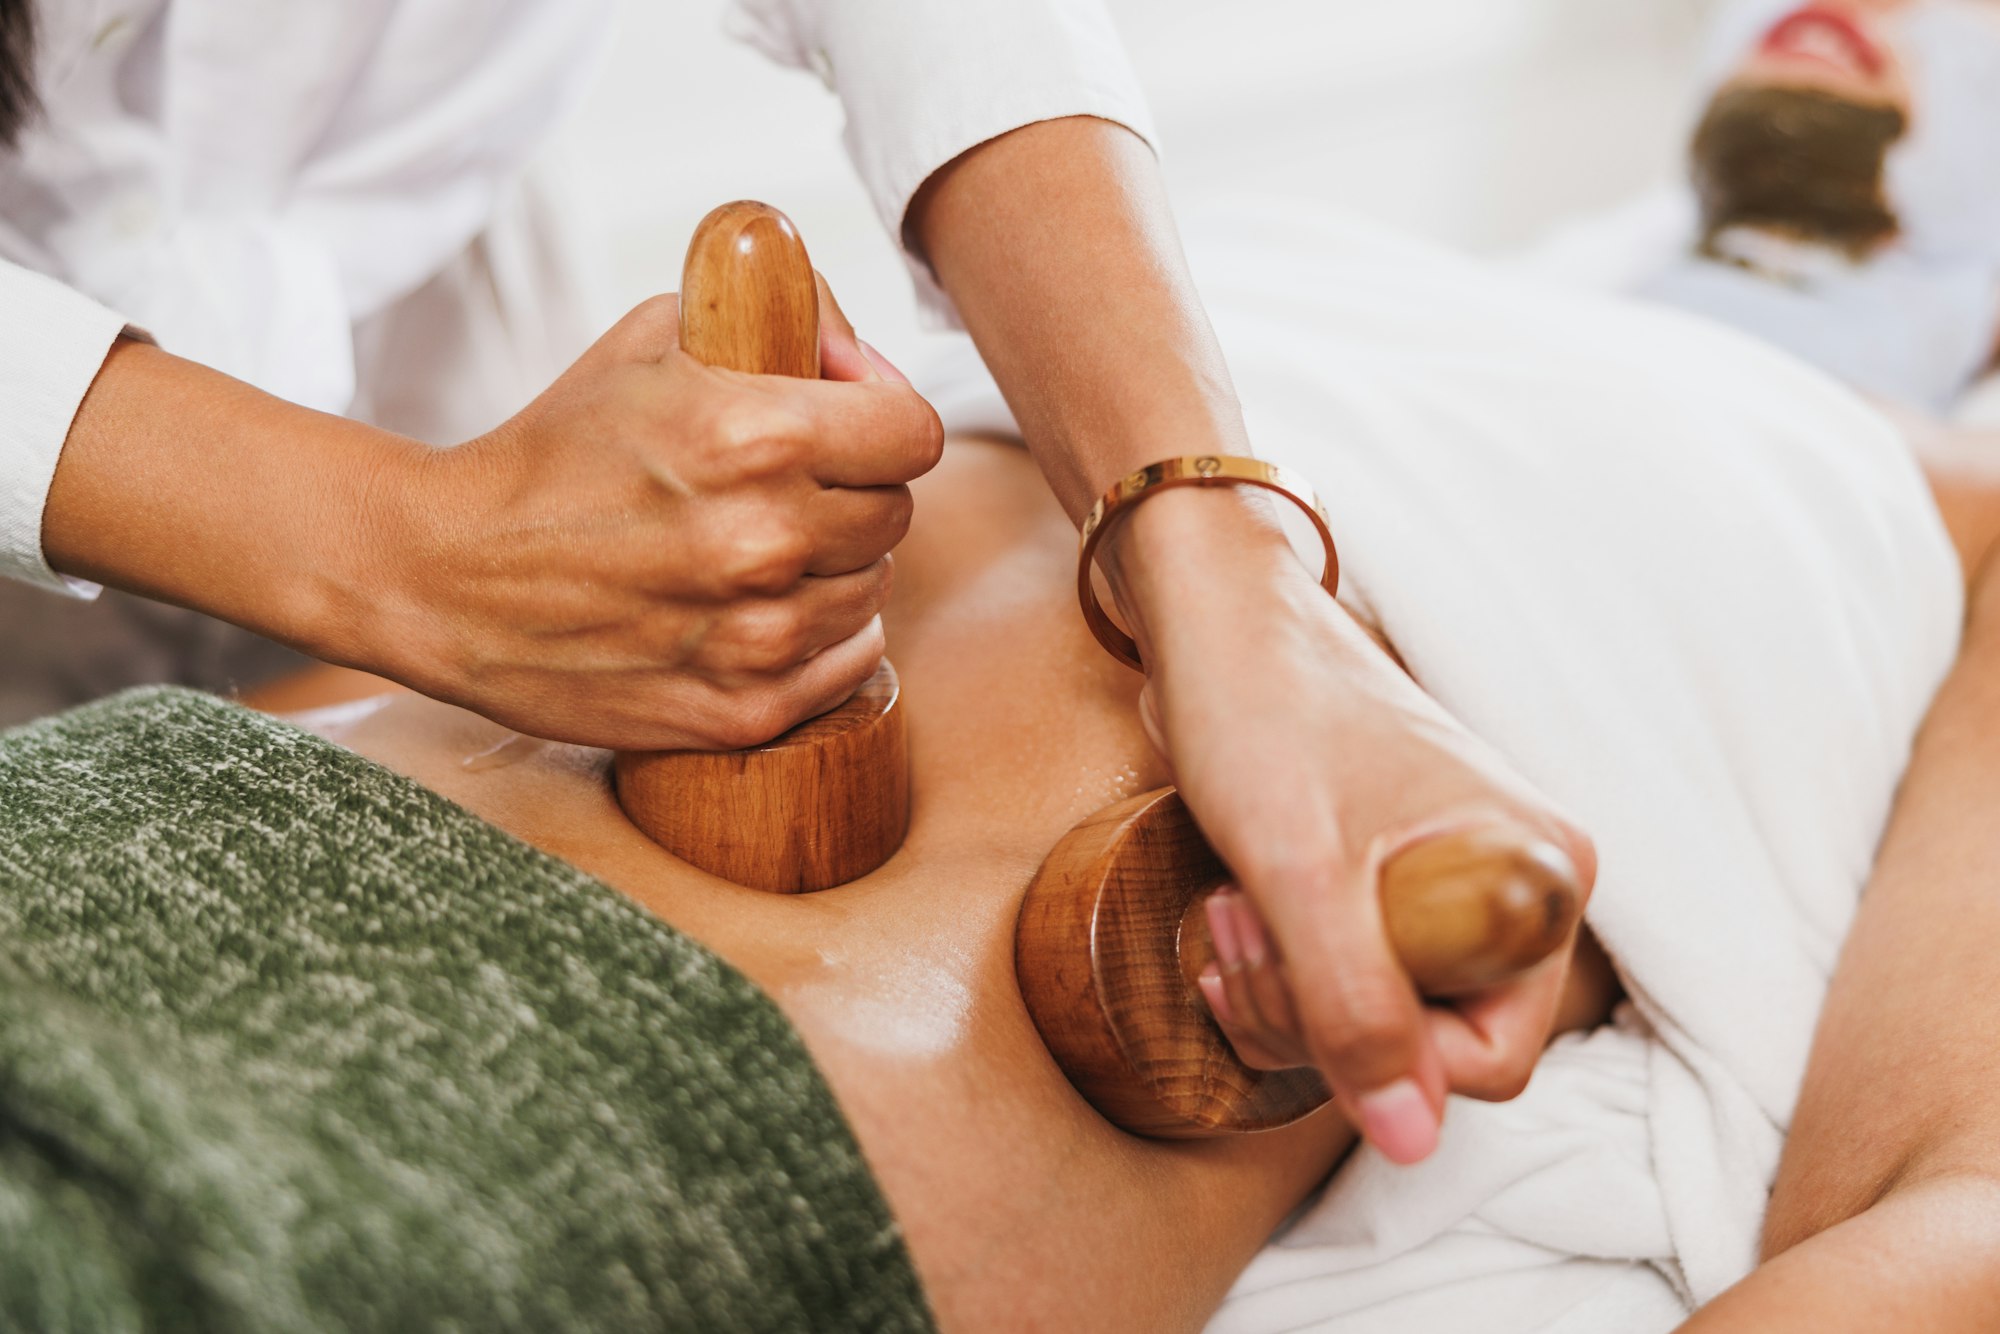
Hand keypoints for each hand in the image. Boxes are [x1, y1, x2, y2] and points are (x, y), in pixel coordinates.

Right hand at [322, 282, 942, 748]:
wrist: (446, 576)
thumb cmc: (555, 450)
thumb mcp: (654, 337)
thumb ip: (778, 319)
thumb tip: (863, 354)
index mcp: (757, 437)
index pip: (914, 433)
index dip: (883, 417)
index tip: (847, 422)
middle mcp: (768, 541)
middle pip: (896, 513)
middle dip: (852, 491)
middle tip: (784, 489)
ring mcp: (757, 637)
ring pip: (871, 590)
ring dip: (831, 567)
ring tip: (754, 552)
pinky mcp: (740, 710)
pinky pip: (847, 665)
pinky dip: (820, 638)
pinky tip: (759, 611)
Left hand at [1106, 488, 1595, 1163]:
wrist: (1214, 618)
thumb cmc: (1263, 714)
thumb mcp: (1299, 874)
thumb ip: (1356, 1008)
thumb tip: (1411, 1141)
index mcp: (1538, 878)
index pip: (1490, 1058)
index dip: (1377, 1053)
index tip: (1288, 981)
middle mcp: (1517, 885)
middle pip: (1432, 1044)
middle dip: (1315, 1018)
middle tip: (1234, 939)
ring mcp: (1457, 880)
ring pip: (1381, 1014)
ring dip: (1285, 994)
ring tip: (1225, 917)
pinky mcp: (1398, 874)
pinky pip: (1354, 970)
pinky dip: (1285, 967)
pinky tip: (1234, 916)